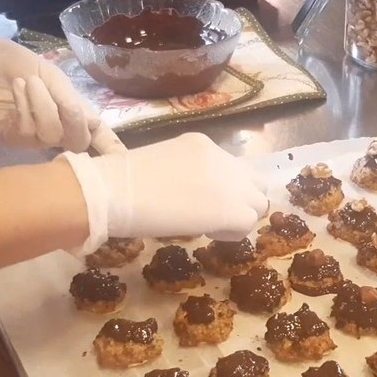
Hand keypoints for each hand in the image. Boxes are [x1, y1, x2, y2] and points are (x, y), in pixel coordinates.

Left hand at [0, 28, 122, 152]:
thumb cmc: (16, 64)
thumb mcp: (53, 78)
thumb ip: (72, 102)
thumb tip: (95, 124)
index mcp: (72, 113)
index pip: (97, 135)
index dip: (111, 148)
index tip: (124, 160)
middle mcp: (57, 129)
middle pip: (78, 142)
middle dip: (74, 119)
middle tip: (63, 99)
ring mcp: (35, 138)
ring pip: (53, 135)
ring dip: (44, 106)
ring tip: (30, 83)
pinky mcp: (13, 139)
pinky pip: (29, 131)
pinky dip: (26, 106)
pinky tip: (18, 89)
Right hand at [64, 133, 268, 245]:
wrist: (118, 191)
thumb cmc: (123, 181)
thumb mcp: (162, 164)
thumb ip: (184, 173)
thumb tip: (187, 193)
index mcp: (202, 144)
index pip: (231, 167)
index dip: (222, 187)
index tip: (201, 200)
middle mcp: (223, 158)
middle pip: (253, 181)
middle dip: (241, 199)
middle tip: (215, 215)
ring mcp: (232, 183)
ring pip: (258, 203)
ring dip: (239, 216)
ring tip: (211, 225)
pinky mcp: (234, 209)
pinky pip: (247, 224)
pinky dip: (231, 233)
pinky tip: (208, 233)